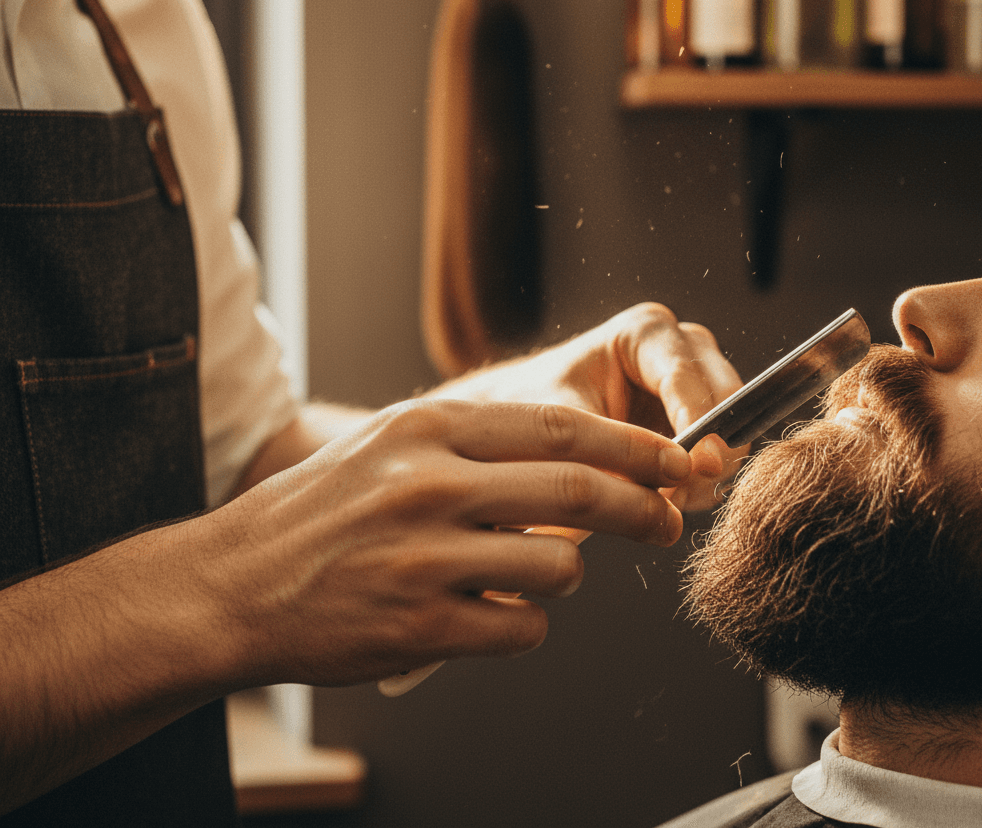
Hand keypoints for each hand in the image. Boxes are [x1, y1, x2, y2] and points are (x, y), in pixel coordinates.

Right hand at [208, 397, 690, 687]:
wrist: (234, 583)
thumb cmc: (321, 509)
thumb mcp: (391, 445)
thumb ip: (479, 445)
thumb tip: (580, 457)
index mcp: (427, 428)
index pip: (560, 427)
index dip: (631, 446)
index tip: (674, 461)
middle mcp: (429, 484)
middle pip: (576, 491)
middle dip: (640, 508)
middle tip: (667, 520)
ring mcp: (424, 558)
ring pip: (558, 568)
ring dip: (568, 575)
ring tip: (535, 572)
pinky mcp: (419, 626)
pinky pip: (521, 629)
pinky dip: (527, 624)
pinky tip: (493, 614)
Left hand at [431, 303, 746, 509]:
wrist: (516, 424)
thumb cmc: (531, 412)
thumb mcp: (557, 428)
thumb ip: (603, 454)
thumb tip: (650, 497)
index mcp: (645, 332)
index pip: (685, 374)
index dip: (699, 421)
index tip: (698, 466)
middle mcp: (681, 349)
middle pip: (726, 399)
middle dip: (708, 449)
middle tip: (682, 495)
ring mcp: (696, 385)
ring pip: (730, 431)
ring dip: (705, 473)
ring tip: (664, 504)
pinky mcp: (698, 424)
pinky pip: (719, 457)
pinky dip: (699, 484)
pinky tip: (666, 502)